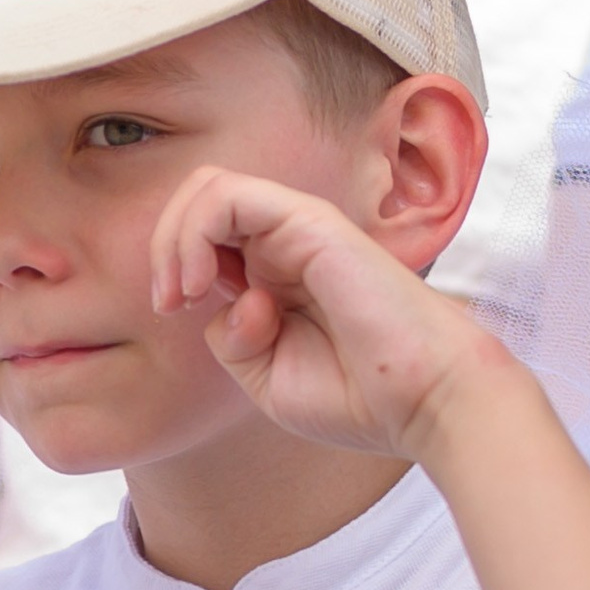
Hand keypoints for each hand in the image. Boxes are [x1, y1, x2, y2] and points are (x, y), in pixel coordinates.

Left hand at [150, 164, 496, 460]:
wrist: (426, 402)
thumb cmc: (361, 398)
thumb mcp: (268, 379)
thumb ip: (230, 338)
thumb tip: (216, 299)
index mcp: (276, 276)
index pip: (204, 233)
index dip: (172, 263)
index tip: (171, 312)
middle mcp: (285, 244)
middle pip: (199, 200)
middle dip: (164, 244)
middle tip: (168, 300)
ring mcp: (299, 229)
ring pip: (208, 187)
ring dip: (174, 236)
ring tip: (180, 291)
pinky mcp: (311, 223)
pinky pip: (230, 196)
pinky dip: (195, 232)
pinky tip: (199, 283)